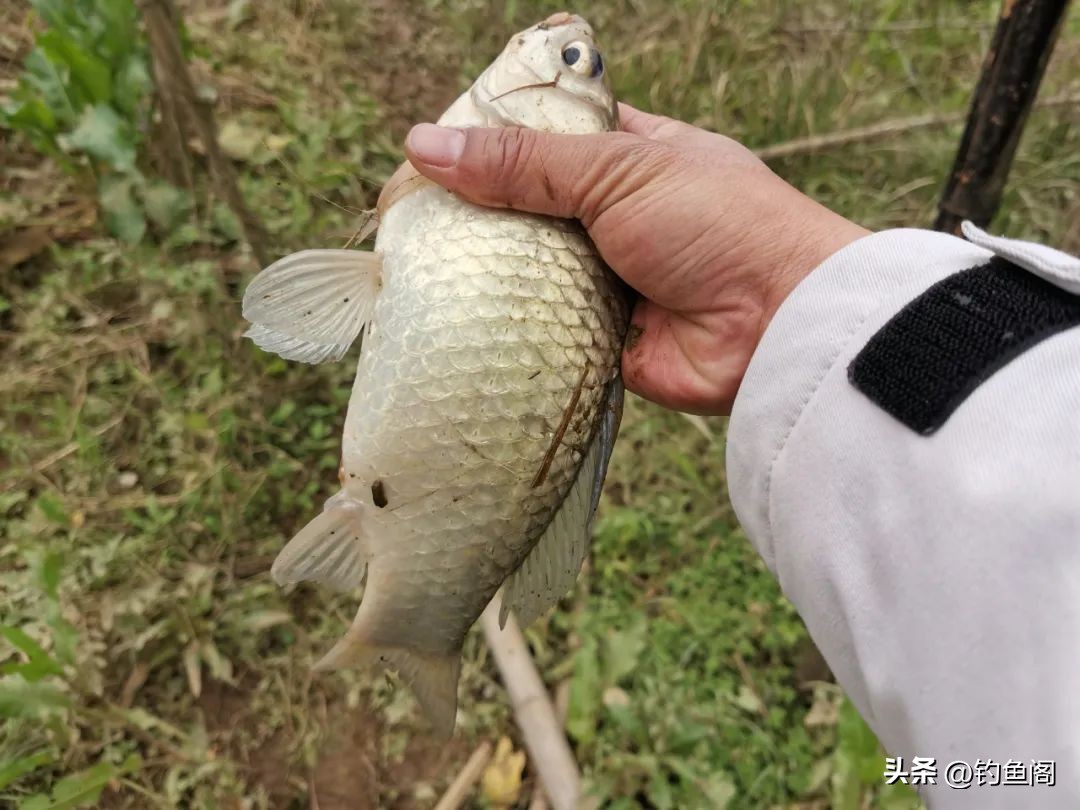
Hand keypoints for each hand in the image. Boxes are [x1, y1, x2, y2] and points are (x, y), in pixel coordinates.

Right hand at [403, 104, 868, 413]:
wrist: (778, 322)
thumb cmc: (717, 222)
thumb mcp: (618, 170)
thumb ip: (524, 162)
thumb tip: (423, 143)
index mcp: (633, 156)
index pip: (550, 137)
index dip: (495, 140)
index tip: (431, 149)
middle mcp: (618, 217)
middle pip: (531, 208)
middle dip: (481, 214)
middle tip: (409, 216)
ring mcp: (611, 280)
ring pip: (532, 272)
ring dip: (491, 272)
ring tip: (417, 265)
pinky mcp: (604, 339)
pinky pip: (544, 330)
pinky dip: (512, 326)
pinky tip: (454, 319)